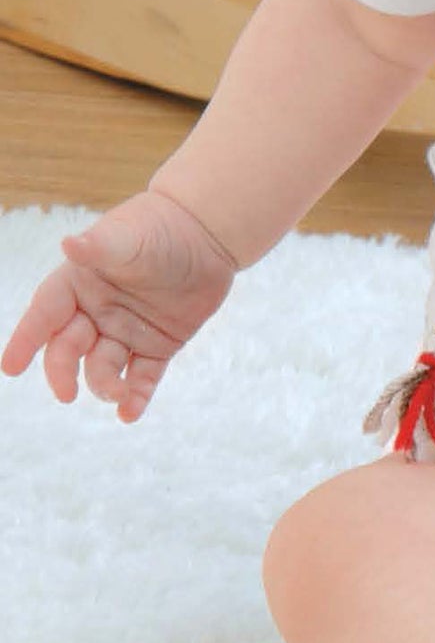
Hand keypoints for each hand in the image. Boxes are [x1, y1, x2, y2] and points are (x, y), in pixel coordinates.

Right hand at [0, 190, 236, 423]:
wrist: (208, 234)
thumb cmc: (160, 228)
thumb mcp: (128, 239)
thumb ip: (99, 248)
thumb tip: (69, 244)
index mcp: (79, 283)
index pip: (45, 314)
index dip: (26, 339)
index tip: (11, 367)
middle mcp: (96, 311)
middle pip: (68, 349)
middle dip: (63, 372)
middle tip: (67, 393)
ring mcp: (125, 331)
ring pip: (103, 368)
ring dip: (104, 386)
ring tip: (117, 394)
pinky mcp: (157, 346)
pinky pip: (142, 377)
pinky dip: (136, 397)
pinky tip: (130, 414)